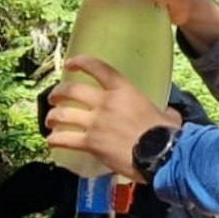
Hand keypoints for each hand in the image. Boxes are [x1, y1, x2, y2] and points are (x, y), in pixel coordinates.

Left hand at [44, 56, 183, 181]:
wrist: (162, 155)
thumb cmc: (168, 135)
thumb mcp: (166, 114)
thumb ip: (162, 111)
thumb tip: (168, 115)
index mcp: (124, 90)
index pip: (98, 68)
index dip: (80, 62)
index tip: (70, 64)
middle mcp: (106, 102)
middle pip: (71, 91)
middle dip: (57, 93)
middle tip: (53, 98)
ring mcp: (96, 123)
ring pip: (62, 115)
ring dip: (52, 117)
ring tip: (50, 121)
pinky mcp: (91, 143)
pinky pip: (65, 139)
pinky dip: (55, 140)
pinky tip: (52, 142)